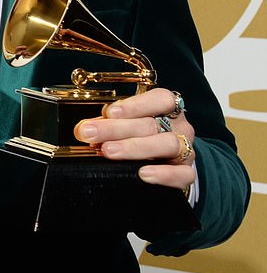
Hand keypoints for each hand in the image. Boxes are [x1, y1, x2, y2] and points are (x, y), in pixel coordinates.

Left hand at [73, 87, 195, 191]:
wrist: (168, 165)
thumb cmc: (144, 137)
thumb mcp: (130, 123)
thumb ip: (112, 122)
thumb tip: (85, 127)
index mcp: (168, 108)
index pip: (160, 99)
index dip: (135, 104)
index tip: (109, 112)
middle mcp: (180, 126)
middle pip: (151, 124)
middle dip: (117, 128)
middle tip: (90, 133)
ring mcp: (186, 150)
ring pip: (167, 144)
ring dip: (134, 147)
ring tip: (108, 151)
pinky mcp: (187, 173)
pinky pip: (182, 174)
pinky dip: (163, 174)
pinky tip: (142, 174)